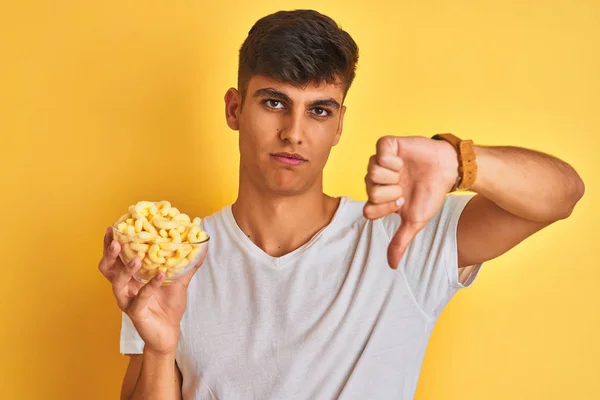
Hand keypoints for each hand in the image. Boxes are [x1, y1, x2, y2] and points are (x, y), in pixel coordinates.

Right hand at [98, 227, 207, 353]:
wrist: (169, 332)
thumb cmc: (169, 306)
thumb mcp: (179, 281)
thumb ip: (188, 264)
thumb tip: (203, 247)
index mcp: (130, 277)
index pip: (115, 257)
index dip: (111, 243)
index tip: (114, 227)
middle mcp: (124, 287)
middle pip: (107, 268)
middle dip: (109, 253)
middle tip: (116, 241)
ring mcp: (128, 300)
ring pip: (117, 283)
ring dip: (126, 269)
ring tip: (137, 259)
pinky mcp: (135, 313)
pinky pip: (140, 298)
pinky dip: (150, 286)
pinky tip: (160, 275)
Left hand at [363, 136, 457, 268]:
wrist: (447, 171)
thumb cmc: (430, 194)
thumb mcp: (415, 221)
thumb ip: (400, 241)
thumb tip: (392, 266)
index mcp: (379, 198)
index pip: (367, 210)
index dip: (385, 209)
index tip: (401, 203)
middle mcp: (376, 180)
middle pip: (369, 191)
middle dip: (391, 192)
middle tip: (404, 187)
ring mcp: (380, 162)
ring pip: (372, 173)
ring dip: (393, 177)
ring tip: (403, 174)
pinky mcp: (388, 145)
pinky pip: (379, 153)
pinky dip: (392, 161)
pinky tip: (402, 162)